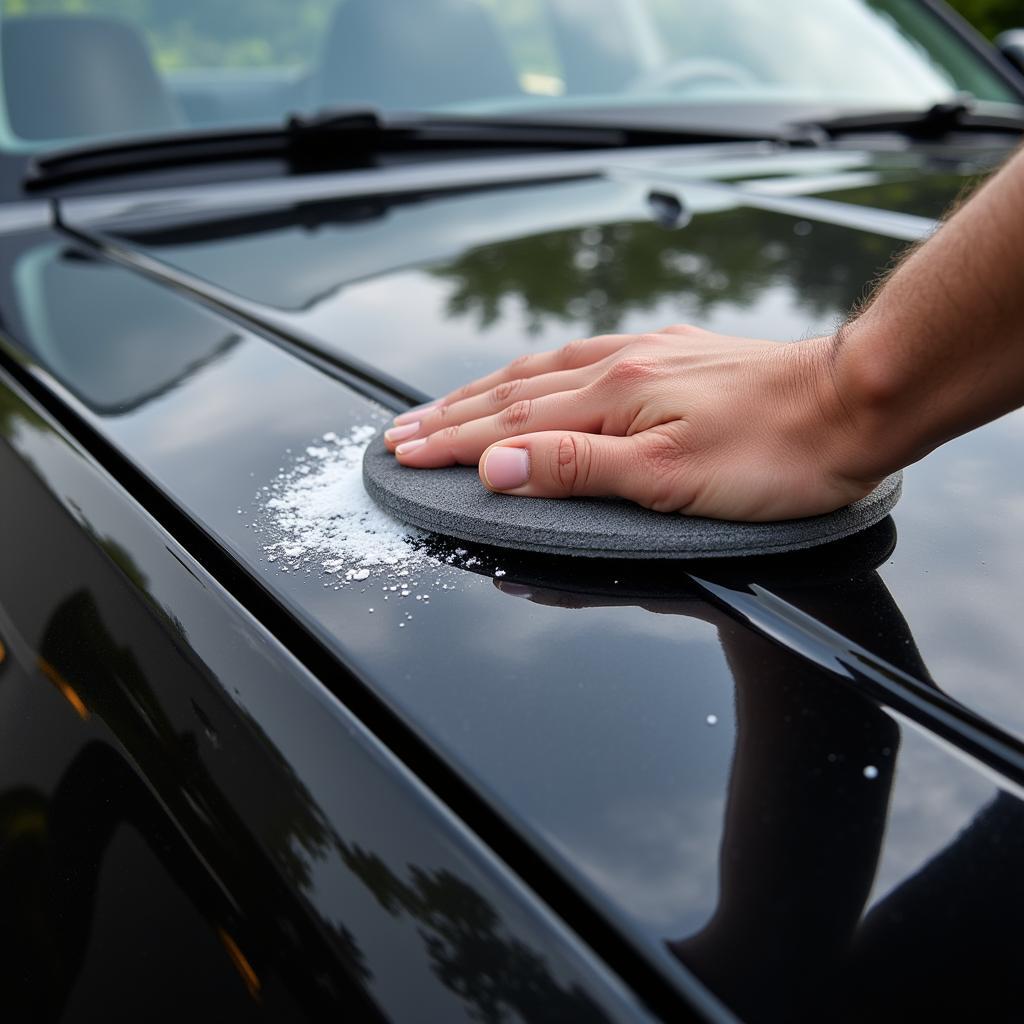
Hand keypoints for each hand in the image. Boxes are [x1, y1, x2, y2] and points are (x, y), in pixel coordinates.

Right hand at [384, 325, 879, 520]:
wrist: (854, 403)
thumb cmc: (777, 452)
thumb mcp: (671, 477)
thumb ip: (577, 468)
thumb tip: (498, 465)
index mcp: (613, 399)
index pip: (508, 426)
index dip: (450, 444)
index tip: (402, 454)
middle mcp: (620, 368)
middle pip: (512, 393)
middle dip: (449, 416)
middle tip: (400, 432)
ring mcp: (646, 356)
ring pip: (542, 372)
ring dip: (483, 392)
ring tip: (443, 407)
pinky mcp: (672, 354)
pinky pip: (582, 358)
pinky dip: (537, 372)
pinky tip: (532, 375)